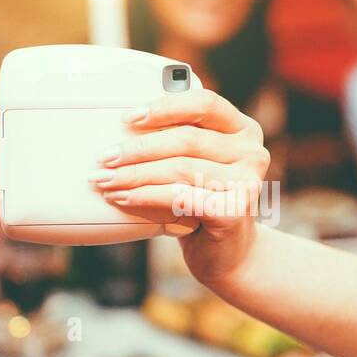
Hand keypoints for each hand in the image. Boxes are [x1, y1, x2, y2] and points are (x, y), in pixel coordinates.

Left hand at [89, 91, 270, 286]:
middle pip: (187, 139)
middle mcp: (252, 152)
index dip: (165, 107)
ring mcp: (247, 182)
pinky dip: (146, 196)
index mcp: (242, 129)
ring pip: (180, 169)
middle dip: (139, 148)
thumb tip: (121, 134)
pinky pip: (179, 197)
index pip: (205, 104)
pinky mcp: (234, 210)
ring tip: (107, 181)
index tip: (129, 117)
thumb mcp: (194, 166)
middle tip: (105, 157)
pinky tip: (124, 197)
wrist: (229, 253)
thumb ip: (175, 145)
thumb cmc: (204, 204)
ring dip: (136, 175)